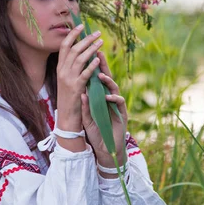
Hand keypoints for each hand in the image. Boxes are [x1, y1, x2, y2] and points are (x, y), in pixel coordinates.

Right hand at [56, 25, 102, 132]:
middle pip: (74, 49)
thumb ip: (72, 66)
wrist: (67, 117)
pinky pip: (84, 73)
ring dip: (91, 48)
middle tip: (97, 32)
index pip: (64, 46)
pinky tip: (98, 59)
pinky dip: (91, 65)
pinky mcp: (76, 88)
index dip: (72, 34)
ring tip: (101, 42)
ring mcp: (68, 79)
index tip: (81, 25)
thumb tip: (81, 52)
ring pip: (79, 58)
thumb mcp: (67, 79)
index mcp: (60, 67)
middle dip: (86, 39)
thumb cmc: (69, 97)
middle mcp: (62, 71)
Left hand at [81, 51, 127, 168]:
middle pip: (107, 80)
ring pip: (114, 89)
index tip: (88, 56)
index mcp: (100, 98)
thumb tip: (82, 93)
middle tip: (99, 54)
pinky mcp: (122, 114)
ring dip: (108, 82)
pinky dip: (114, 99)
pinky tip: (108, 96)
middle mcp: (110, 99)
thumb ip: (85, 107)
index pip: (97, 81)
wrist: (106, 149)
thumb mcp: (87, 119)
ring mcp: (117, 106)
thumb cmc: (96, 133)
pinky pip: (119, 103)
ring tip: (101, 76)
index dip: (94, 69)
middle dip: (103, 67)